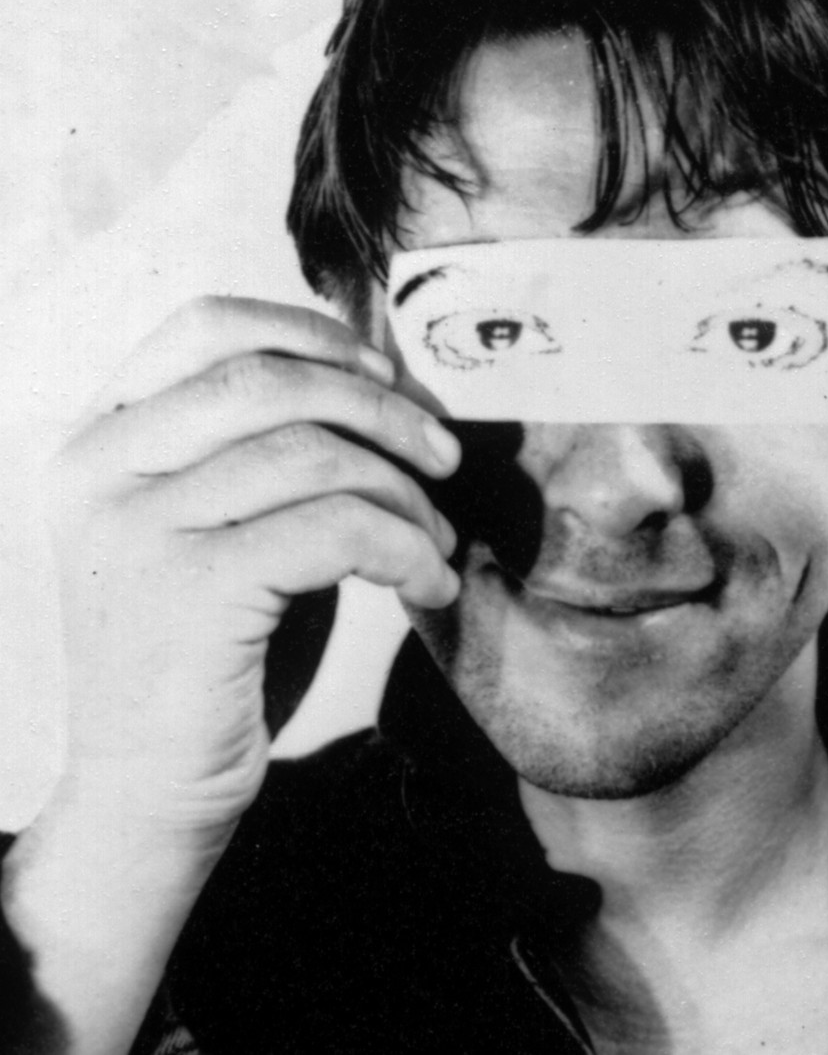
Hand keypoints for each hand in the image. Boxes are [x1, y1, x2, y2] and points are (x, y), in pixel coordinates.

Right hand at [46, 296, 460, 839]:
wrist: (146, 785)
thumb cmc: (205, 646)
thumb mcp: (219, 522)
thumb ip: (265, 448)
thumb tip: (388, 385)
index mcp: (102, 436)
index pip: (205, 325)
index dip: (312, 333)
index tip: (386, 376)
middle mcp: (101, 468)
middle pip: (270, 381)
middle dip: (381, 409)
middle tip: (444, 454)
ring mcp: (135, 528)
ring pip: (313, 455)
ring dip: (403, 494)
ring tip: (435, 540)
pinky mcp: (189, 590)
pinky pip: (336, 529)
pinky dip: (405, 549)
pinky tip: (429, 584)